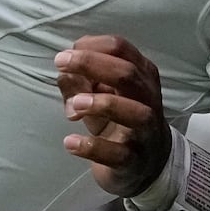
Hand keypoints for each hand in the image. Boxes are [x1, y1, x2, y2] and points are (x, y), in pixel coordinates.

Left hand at [55, 35, 172, 197]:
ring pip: (133, 112)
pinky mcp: (133, 160)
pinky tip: (70, 142)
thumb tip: (64, 73)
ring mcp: (144, 131)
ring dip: (100, 103)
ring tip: (74, 104)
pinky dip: (92, 146)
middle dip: (91, 63)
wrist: (146, 164)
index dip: (90, 46)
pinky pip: (117, 153)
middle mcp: (148, 99)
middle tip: (61, 64)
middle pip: (127, 73)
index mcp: (141, 74)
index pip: (120, 48)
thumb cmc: (119, 119)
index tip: (65, 56)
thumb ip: (81, 81)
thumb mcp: (99, 95)